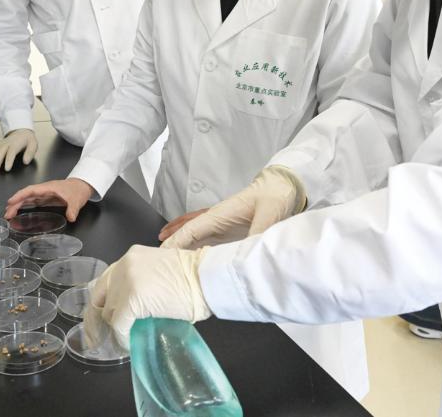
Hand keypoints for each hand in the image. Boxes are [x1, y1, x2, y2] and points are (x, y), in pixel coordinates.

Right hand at [0, 129, 37, 172]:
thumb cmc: (27, 139)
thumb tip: (26, 161)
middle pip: (0, 152)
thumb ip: (30, 153)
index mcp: (16, 143)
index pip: (11, 152)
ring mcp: (1, 143)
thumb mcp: (33, 144)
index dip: (8, 160)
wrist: (21, 131)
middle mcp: (7, 143)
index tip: (7, 169)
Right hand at [4, 178, 92, 221]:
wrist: (82, 186)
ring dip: (18, 205)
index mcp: (48, 188)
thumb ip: (73, 209)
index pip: (31, 191)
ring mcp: (44, 194)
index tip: (11, 201)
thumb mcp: (77, 200)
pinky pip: (32, 202)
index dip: (20, 196)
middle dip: (15, 203)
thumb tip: (71, 218)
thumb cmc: (77, 190)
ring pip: (28, 199)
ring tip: (9, 214)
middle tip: (7, 214)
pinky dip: (24, 206)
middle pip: (26, 195)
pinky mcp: (45, 199)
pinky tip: (19, 212)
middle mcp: (44, 191)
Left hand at [85, 245, 210, 349]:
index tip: (100, 321)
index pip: (105, 282)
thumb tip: (133, 309)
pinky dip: (122, 338)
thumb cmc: (194, 279)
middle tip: (108, 335)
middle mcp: (124, 266)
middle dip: (104, 319)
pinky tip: (129, 344)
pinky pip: (119, 325)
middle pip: (101, 298)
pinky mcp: (132, 300)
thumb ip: (141, 283)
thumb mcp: (159, 273)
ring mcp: (126, 282)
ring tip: (126, 339)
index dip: (101, 304)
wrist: (207, 278)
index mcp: (131, 257)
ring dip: (117, 329)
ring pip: (110, 313)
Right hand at [161, 165, 305, 249]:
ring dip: (180, 240)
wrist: (285, 185)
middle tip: (156, 256)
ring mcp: (222, 220)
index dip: (176, 242)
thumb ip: (258, 233)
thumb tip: (248, 254)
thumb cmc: (275, 195)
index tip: (162, 253)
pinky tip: (193, 251)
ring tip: (166, 251)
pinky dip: (194, 241)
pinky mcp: (229, 224)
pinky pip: (205, 234)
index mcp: (221, 212)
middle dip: (171, 241)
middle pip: (187, 230)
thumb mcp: (269, 215)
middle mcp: (217, 216)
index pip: (191, 229)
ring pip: (194, 231)